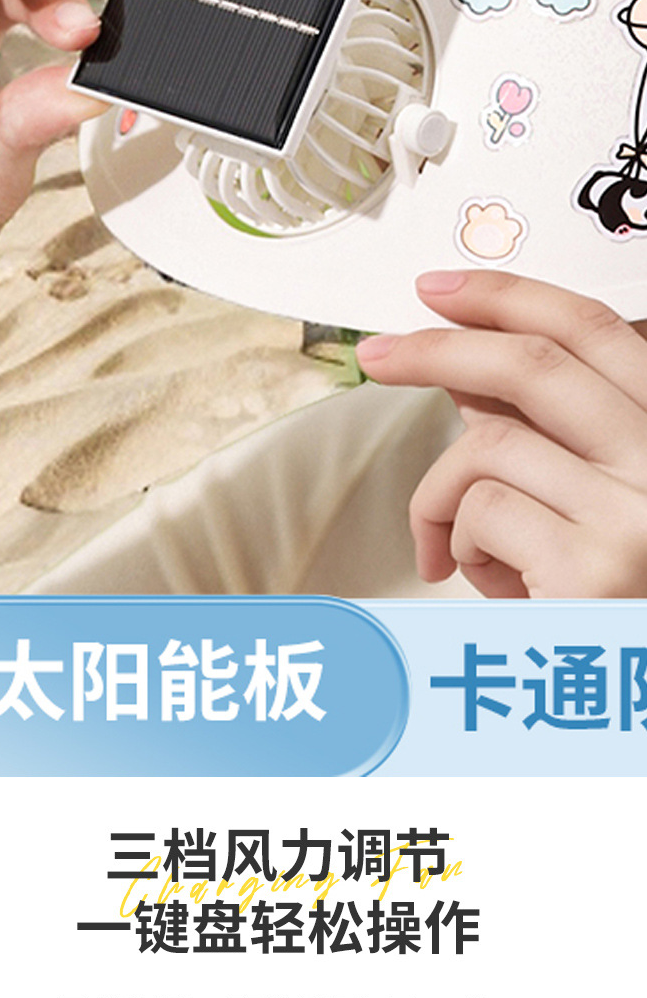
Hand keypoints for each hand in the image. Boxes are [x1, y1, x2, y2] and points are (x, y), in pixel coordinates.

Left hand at [357, 270, 646, 598]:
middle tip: (377, 353)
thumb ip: (544, 434)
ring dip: (445, 495)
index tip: (443, 288)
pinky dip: (454, 543)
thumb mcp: (591, 502)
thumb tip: (465, 368)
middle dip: (439, 347)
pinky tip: (489, 588)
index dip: (513, 296)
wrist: (626, 709)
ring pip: (489, 446)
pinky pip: (478, 511)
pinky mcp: (592, 566)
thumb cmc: (610, 607)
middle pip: (535, 366)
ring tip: (456, 551)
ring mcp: (637, 513)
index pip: (597, 331)